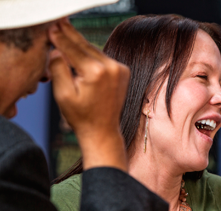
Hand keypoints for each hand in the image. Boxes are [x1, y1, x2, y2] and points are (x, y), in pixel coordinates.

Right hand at [48, 18, 129, 170]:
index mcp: (96, 72)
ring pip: (95, 51)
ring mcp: (120, 69)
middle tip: (60, 26)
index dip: (60, 38)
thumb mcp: (63, 94)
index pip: (73, 49)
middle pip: (85, 46)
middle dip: (71, 37)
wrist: (102, 130)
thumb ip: (59, 69)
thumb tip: (57, 50)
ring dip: (81, 45)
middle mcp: (112, 67)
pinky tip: (81, 51)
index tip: (52, 30)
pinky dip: (92, 54)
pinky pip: (103, 58)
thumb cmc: (81, 116)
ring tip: (67, 34)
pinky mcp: (124, 71)